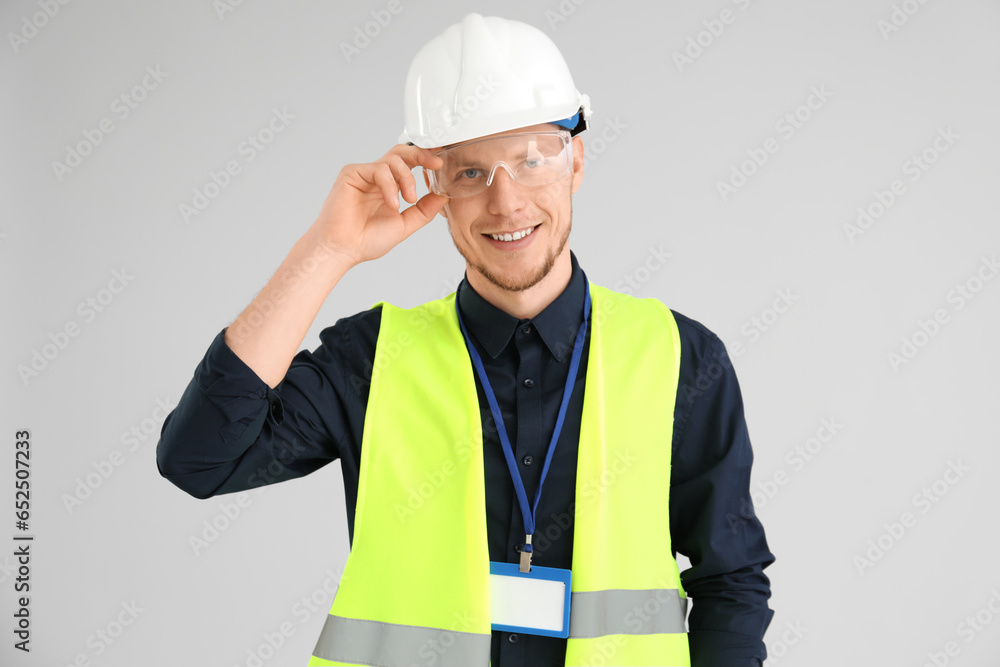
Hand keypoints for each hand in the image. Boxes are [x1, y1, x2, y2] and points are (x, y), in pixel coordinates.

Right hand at [311, 144, 447, 266]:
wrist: (343, 249)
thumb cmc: (366, 240)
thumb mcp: (405, 224)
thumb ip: (424, 210)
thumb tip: (443, 195)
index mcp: (388, 186)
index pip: (409, 164)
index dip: (426, 160)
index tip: (441, 165)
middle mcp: (376, 177)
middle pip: (402, 153)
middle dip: (422, 155)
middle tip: (436, 164)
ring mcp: (364, 174)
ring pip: (393, 160)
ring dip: (407, 179)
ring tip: (408, 200)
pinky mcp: (352, 173)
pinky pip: (378, 169)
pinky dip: (390, 186)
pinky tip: (392, 203)